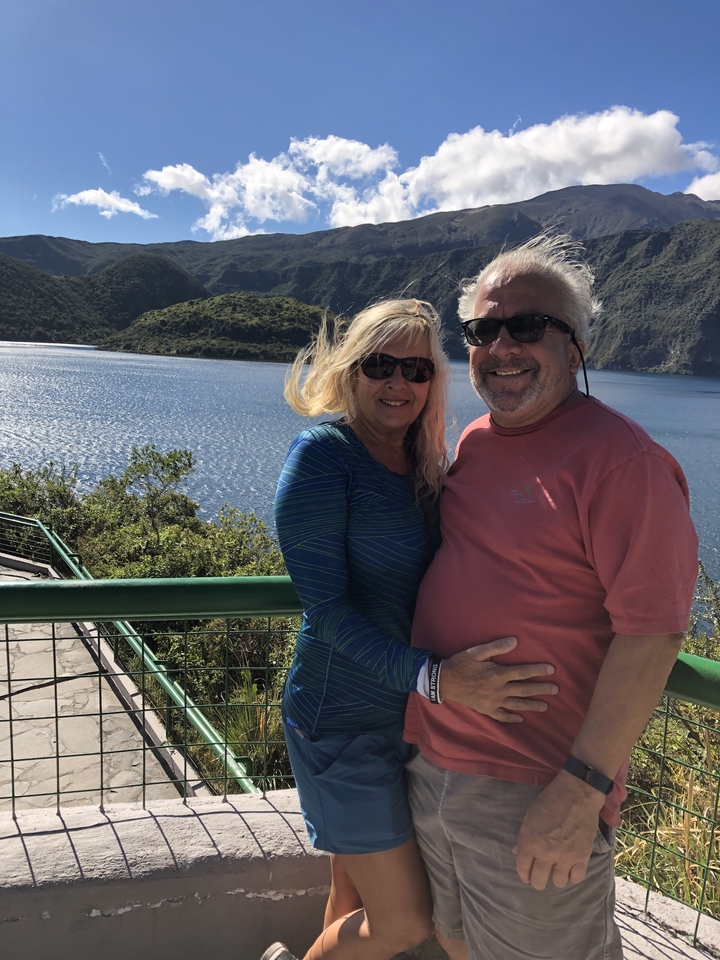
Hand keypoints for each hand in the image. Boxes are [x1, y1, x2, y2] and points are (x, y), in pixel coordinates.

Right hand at [439, 636, 557, 721]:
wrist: (444, 681)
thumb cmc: (461, 664)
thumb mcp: (476, 652)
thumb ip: (496, 647)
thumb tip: (514, 641)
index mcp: (498, 674)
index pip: (523, 672)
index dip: (538, 670)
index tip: (551, 670)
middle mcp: (499, 689)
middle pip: (524, 689)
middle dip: (541, 689)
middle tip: (556, 690)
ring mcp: (493, 701)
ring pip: (517, 704)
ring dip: (532, 705)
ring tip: (545, 706)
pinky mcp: (486, 709)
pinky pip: (502, 716)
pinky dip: (512, 718)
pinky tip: (520, 719)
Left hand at [513, 772, 605, 889]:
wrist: (576, 794)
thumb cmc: (550, 800)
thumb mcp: (530, 815)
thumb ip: (523, 836)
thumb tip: (517, 852)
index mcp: (530, 842)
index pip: (523, 869)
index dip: (524, 875)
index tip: (527, 876)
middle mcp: (546, 854)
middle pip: (539, 881)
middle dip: (538, 881)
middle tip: (540, 877)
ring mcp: (565, 857)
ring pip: (558, 882)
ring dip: (556, 877)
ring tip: (556, 870)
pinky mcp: (582, 857)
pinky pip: (576, 878)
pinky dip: (572, 876)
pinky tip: (570, 869)